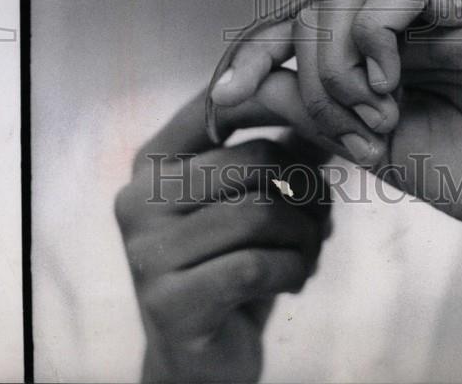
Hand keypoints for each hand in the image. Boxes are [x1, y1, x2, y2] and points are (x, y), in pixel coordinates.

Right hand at [115, 90, 331, 382]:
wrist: (201, 359)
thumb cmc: (231, 261)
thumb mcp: (253, 197)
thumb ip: (281, 150)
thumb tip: (323, 106)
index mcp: (153, 163)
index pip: (215, 107)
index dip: (274, 103)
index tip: (318, 122)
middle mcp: (138, 200)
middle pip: (254, 159)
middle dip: (307, 187)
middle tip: (323, 214)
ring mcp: (146, 253)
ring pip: (260, 213)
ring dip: (305, 234)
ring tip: (309, 250)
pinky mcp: (168, 304)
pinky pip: (255, 266)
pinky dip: (292, 270)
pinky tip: (294, 279)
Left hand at [212, 0, 461, 255]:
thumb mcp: (370, 145)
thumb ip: (313, 109)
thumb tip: (247, 86)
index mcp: (373, 50)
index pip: (296, 31)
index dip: (251, 58)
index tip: (221, 104)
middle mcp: (395, 20)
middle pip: (310, 11)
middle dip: (311, 79)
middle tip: (355, 132)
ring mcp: (429, 6)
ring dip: (340, 66)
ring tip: (380, 116)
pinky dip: (376, 38)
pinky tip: (394, 85)